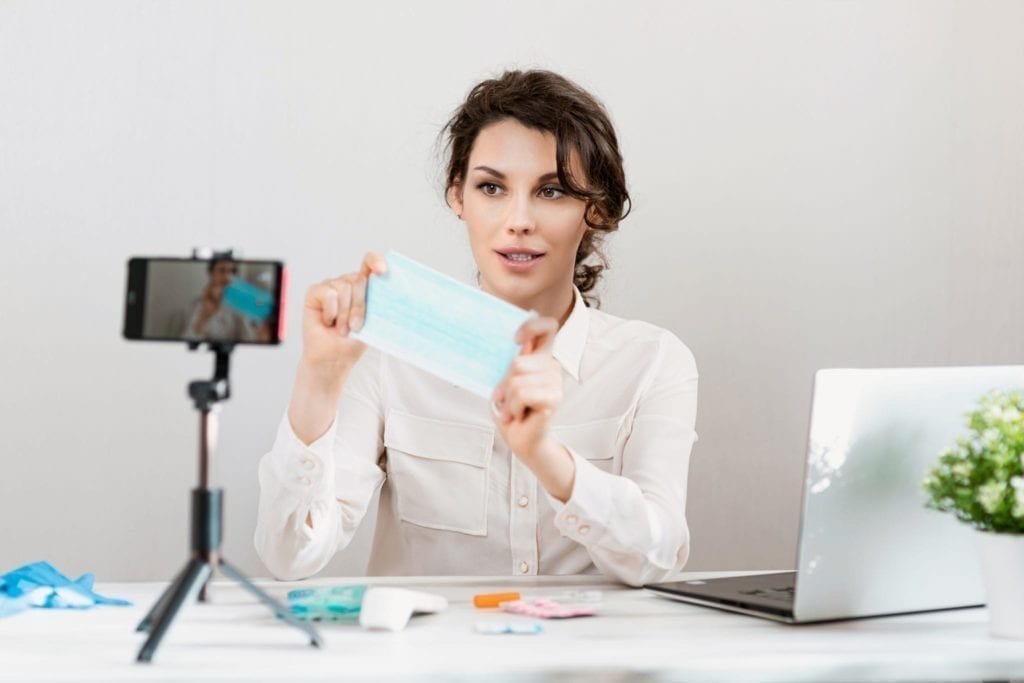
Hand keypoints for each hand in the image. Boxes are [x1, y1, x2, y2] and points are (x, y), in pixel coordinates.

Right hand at [288, 251, 386, 444]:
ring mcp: (330, 286)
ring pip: (344, 288)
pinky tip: (328, 322)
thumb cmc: (353, 342)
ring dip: (345, 313)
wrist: (333, 359)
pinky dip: (331, 312)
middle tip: (356, 326)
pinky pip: (328, 294)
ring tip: (342, 329)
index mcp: (363, 287)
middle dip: (359, 306)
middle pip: (358, 280)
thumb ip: (377, 304)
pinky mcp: (315, 292)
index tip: (383, 271)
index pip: (369, 263)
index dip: (375, 261)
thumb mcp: (371, 322)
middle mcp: (346, 283)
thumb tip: (391, 292)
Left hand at [492, 316, 562, 460]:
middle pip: (518, 362)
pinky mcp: (554, 399)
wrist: (521, 439)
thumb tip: (522, 344)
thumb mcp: (506, 382)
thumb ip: (513, 363)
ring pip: (517, 381)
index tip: (515, 339)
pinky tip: (520, 414)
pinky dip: (514, 407)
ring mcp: (555, 383)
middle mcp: (552, 367)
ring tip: (515, 409)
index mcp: (541, 357)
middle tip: (508, 398)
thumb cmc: (512, 410)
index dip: (532, 326)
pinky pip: (522, 394)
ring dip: (509, 400)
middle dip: (506, 383)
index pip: (548, 327)